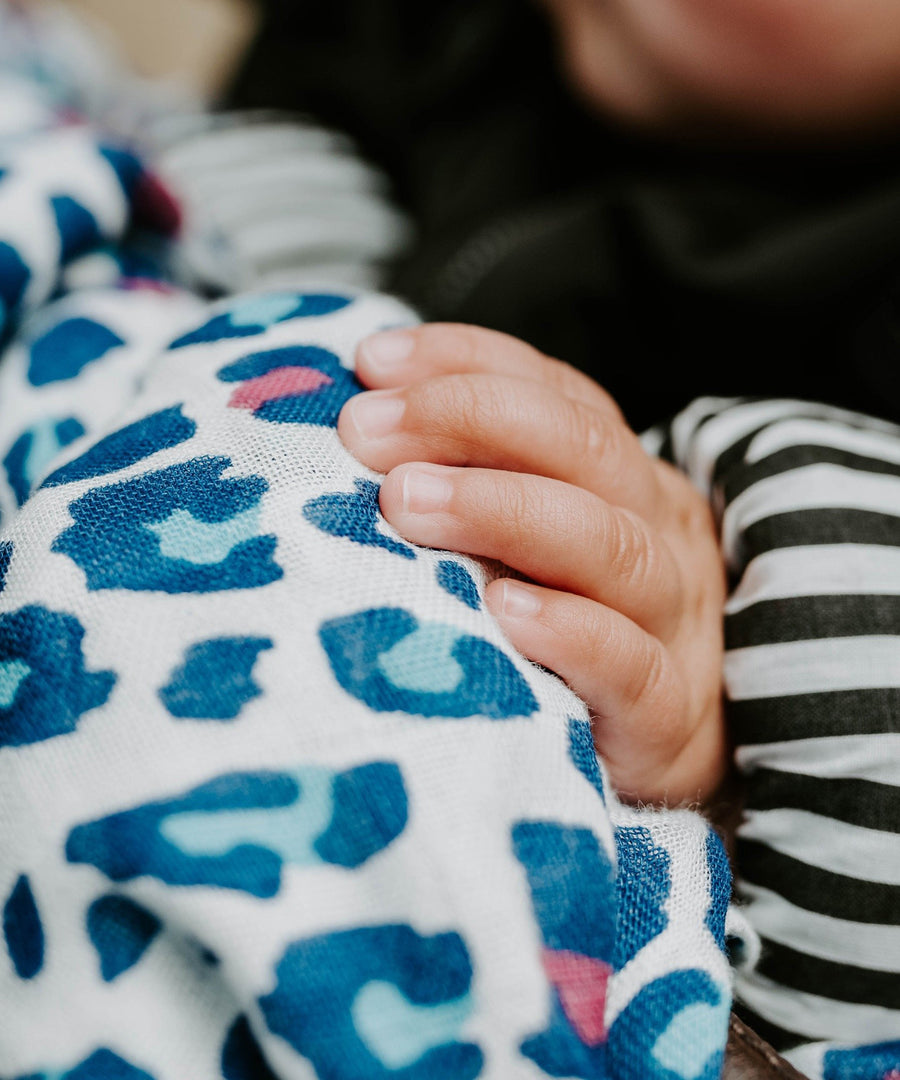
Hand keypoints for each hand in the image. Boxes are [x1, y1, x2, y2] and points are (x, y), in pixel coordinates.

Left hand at [338, 324, 726, 804]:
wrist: (662, 755)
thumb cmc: (567, 637)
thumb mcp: (529, 547)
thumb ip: (472, 488)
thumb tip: (359, 432)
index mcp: (624, 482)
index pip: (559, 395)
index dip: (467, 363)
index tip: (371, 363)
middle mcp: (657, 534)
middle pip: (585, 449)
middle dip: (470, 419)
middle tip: (366, 433)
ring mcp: (672, 623)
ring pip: (610, 544)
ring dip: (504, 508)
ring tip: (406, 501)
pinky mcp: (666, 716)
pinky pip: (630, 664)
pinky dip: (569, 630)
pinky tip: (502, 610)